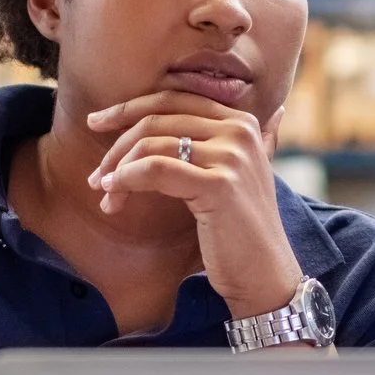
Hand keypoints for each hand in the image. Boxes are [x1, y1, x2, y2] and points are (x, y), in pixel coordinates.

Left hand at [87, 91, 304, 318]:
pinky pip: (154, 169)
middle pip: (157, 119)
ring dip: (118, 169)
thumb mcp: (247, 175)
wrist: (265, 275)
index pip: (174, 99)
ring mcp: (231, 157)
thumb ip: (259, 140)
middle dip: (117, 144)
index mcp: (242, 122)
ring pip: (151, 144)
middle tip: (97, 173)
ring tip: (105, 193)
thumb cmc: (245, 229)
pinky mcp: (218, 186)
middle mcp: (239, 132)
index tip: (97, 124)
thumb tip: (277, 113)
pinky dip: (126, 180)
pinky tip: (115, 196)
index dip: (129, 108)